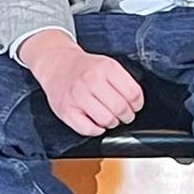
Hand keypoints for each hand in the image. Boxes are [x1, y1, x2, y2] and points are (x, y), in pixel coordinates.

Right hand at [24, 31, 144, 135]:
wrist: (56, 63)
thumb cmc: (83, 67)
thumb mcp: (107, 64)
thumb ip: (123, 81)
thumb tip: (136, 104)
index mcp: (105, 68)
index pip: (133, 94)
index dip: (137, 104)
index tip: (134, 106)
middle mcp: (90, 80)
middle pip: (121, 108)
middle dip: (126, 116)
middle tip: (123, 115)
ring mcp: (76, 96)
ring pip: (106, 120)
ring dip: (111, 123)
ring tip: (108, 117)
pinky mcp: (65, 109)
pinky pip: (87, 129)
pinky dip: (95, 130)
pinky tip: (95, 122)